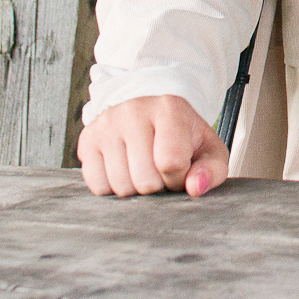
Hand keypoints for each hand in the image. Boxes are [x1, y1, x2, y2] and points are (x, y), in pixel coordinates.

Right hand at [78, 94, 229, 197]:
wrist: (150, 115)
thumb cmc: (182, 137)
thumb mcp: (207, 149)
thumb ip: (212, 169)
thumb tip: (195, 188)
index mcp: (169, 108)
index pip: (171, 162)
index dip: (178, 178)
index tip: (180, 169)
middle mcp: (133, 110)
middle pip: (144, 179)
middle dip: (157, 186)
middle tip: (160, 171)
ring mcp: (106, 124)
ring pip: (120, 186)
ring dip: (136, 190)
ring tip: (143, 169)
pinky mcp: (87, 140)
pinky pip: (98, 187)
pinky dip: (113, 189)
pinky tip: (124, 170)